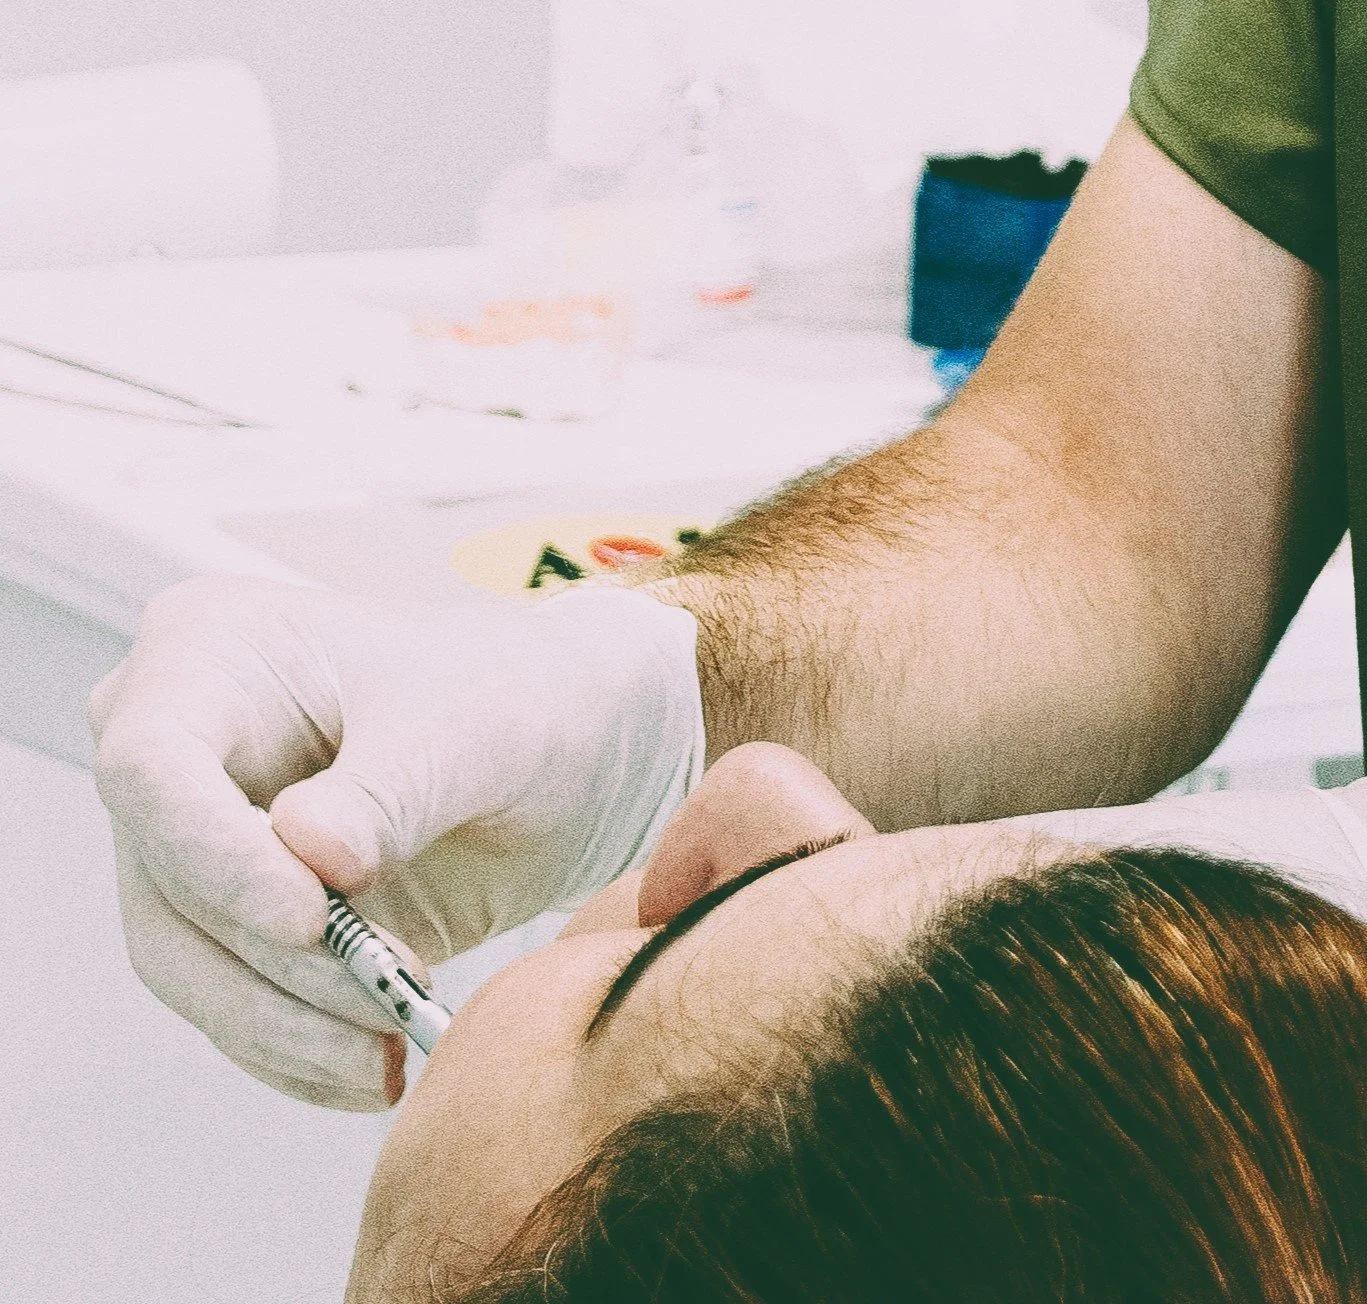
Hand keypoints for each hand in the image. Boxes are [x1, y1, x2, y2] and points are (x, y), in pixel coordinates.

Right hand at [90, 576, 701, 1109]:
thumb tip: (308, 857)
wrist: (576, 747)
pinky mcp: (243, 912)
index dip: (216, 856)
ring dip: (285, 1024)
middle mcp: (183, 740)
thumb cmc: (525, 698)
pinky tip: (371, 1066)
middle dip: (274, 961)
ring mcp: (202, 832)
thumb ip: (392, 790)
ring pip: (185, 958)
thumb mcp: (477, 728)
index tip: (313, 921)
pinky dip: (296, 1047)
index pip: (153, 765)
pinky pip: (232, 999)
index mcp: (218, 648)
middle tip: (390, 999)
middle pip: (165, 878)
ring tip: (390, 1049)